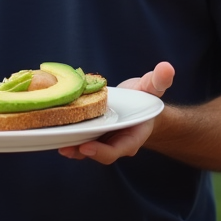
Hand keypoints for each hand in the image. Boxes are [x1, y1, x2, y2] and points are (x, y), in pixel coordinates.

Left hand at [58, 62, 174, 164]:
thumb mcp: (153, 88)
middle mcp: (116, 142)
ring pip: (86, 148)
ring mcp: (103, 140)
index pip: (118, 149)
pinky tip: (54, 131)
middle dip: (81, 151)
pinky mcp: (92, 133)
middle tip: (65, 147)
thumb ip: (159, 80)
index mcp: (133, 136)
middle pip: (98, 152)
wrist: (138, 104)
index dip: (102, 151)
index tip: (87, 146)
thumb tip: (167, 67)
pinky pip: (79, 139)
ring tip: (55, 141)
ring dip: (71, 147)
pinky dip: (68, 137)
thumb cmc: (146, 97)